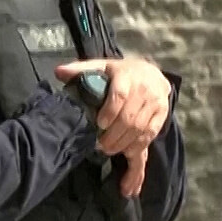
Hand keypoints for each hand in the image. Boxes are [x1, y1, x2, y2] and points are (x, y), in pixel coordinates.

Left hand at [57, 58, 171, 197]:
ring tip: (108, 150)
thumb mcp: (101, 66)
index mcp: (127, 76)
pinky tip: (126, 154)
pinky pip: (150, 134)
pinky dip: (137, 146)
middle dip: (114, 136)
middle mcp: (145, 89)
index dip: (110, 111)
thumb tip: (59, 72)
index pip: (120, 95)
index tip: (100, 124)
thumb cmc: (121, 73)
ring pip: (140, 129)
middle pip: (130, 118)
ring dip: (123, 144)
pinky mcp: (162, 115)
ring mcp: (156, 103)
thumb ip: (80, 69)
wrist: (152, 73)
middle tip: (99, 146)